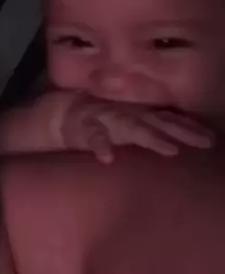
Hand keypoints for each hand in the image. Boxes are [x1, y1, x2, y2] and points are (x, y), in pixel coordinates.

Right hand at [59, 92, 214, 163]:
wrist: (63, 114)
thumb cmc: (103, 123)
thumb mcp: (130, 124)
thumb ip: (152, 128)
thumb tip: (182, 138)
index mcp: (139, 115)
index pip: (170, 119)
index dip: (190, 128)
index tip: (211, 139)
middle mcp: (128, 114)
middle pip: (160, 122)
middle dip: (182, 131)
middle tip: (204, 142)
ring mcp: (108, 119)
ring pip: (132, 126)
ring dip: (151, 137)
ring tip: (170, 150)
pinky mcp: (86, 127)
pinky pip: (94, 136)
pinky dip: (101, 146)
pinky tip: (107, 159)